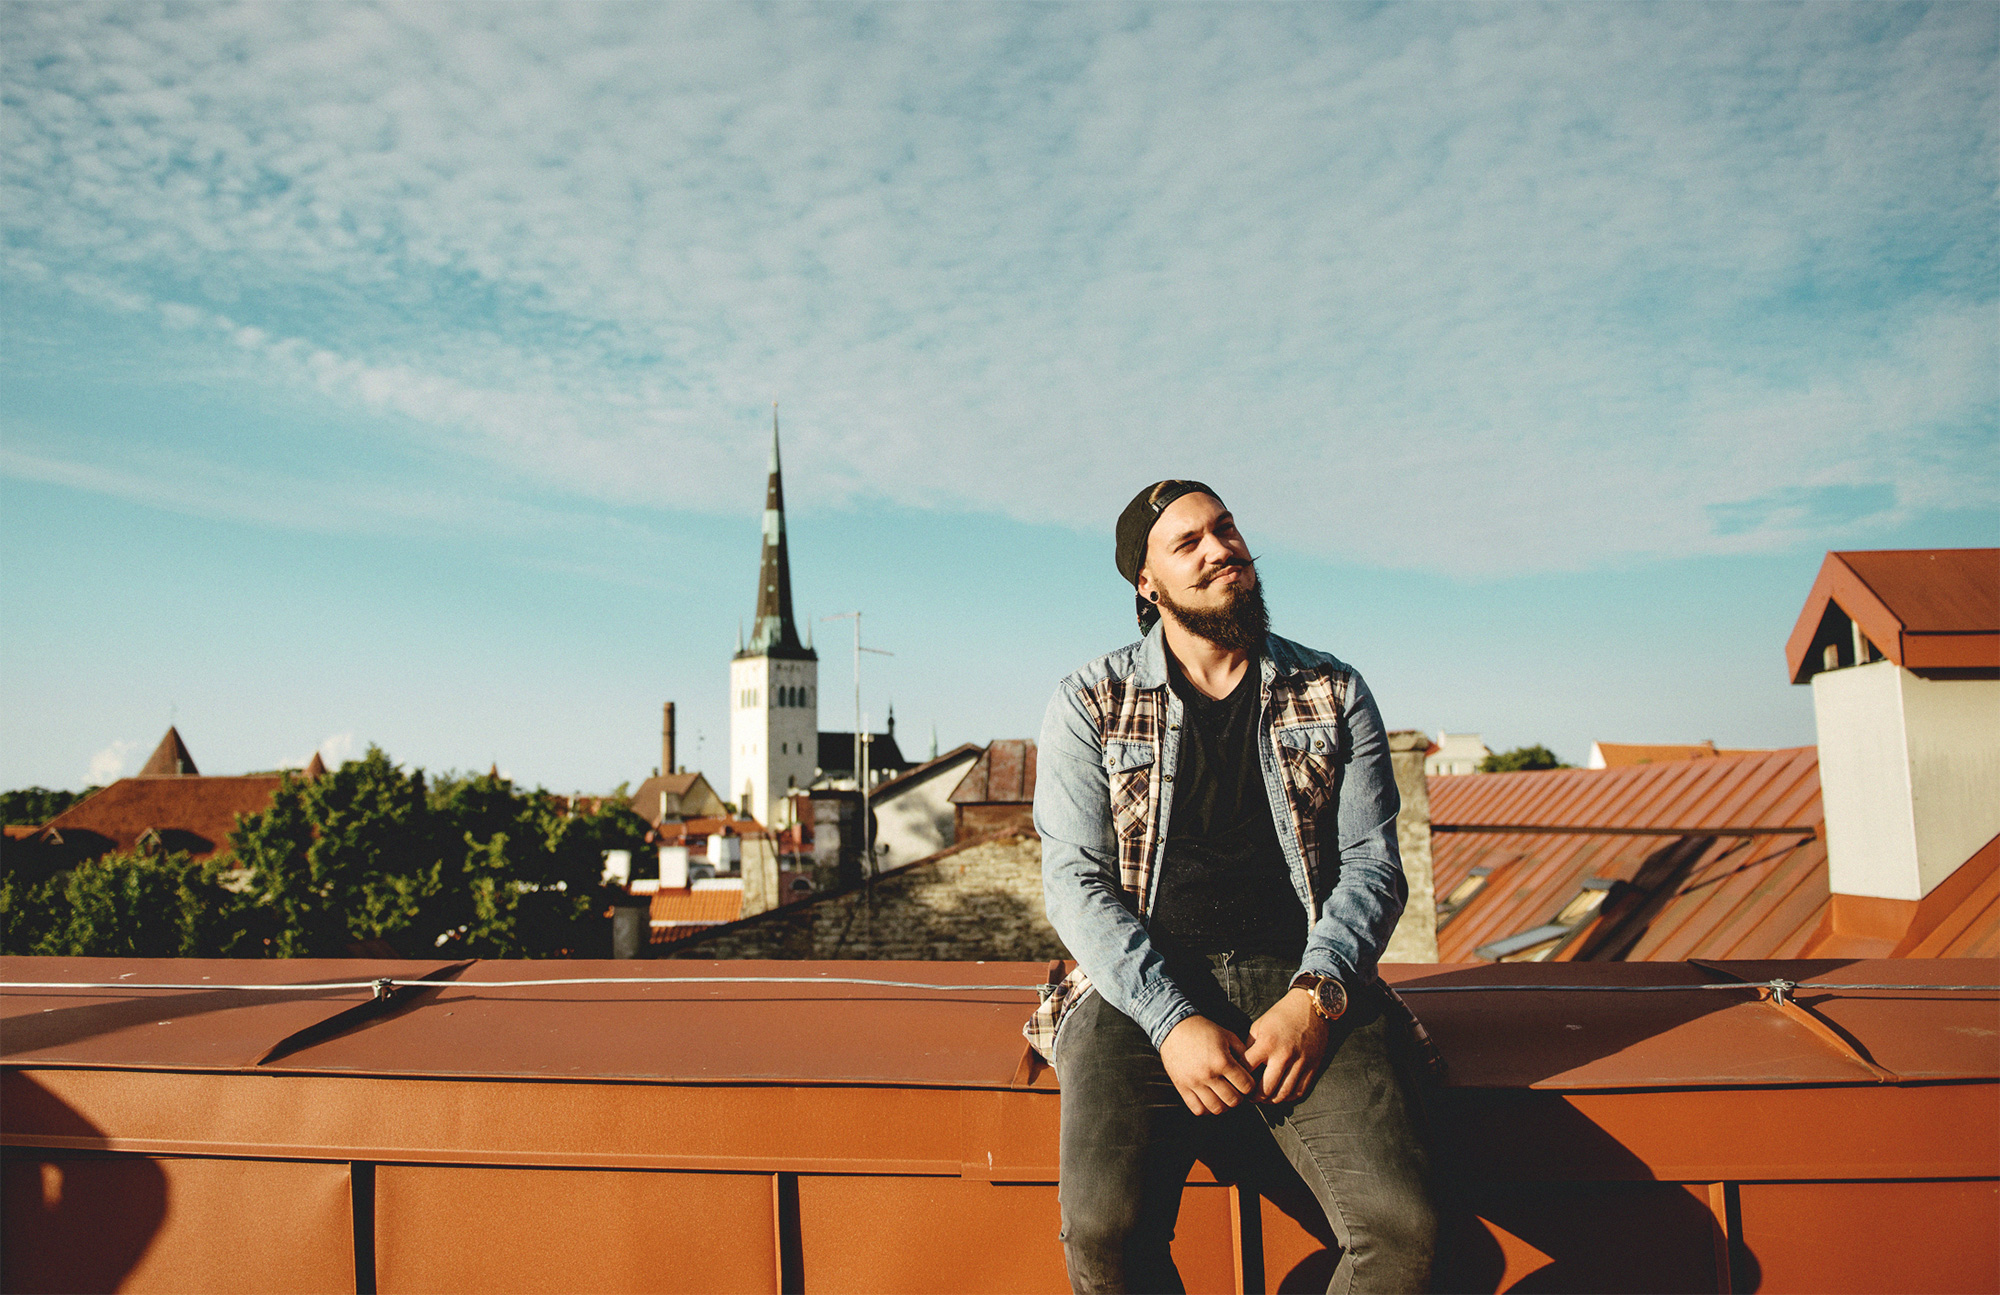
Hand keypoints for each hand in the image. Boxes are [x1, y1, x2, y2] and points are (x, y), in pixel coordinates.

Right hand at [1159, 1016, 1256, 1114]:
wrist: (1174, 1028)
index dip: (1250, 1085)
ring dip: (1224, 1105)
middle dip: (1239, 1097)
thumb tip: (1252, 1068)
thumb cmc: (1202, 1030)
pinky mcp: (1182, 1087)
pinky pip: (1197, 1109)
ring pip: (1216, 1108)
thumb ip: (1242, 1052)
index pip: (1246, 1086)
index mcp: (1222, 1061)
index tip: (1246, 1082)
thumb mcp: (1227, 1035)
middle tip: (1236, 1090)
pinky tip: (1209, 1099)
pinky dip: (1206, 1108)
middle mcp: (1209, 1074)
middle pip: (1233, 1100)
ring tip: (1223, 1096)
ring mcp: (1194, 1082)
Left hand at [1244, 989, 1329, 1103]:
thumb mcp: (1259, 1025)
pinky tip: (1280, 1094)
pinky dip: (1288, 1097)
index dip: (1238, 1077)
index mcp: (1267, 1043)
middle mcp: (1284, 1056)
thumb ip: (1250, 1046)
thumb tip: (1241, 1065)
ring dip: (1271, 1100)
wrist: (1311, 1007)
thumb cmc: (1282, 1014)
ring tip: (1263, 1098)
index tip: (1236, 1080)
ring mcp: (1300, 1063)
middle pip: (1265, 1089)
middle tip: (1249, 1097)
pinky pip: (1299, 1091)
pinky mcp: (1313, 1067)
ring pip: (1283, 1094)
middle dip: (1254, 1096)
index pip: (1247, 1069)